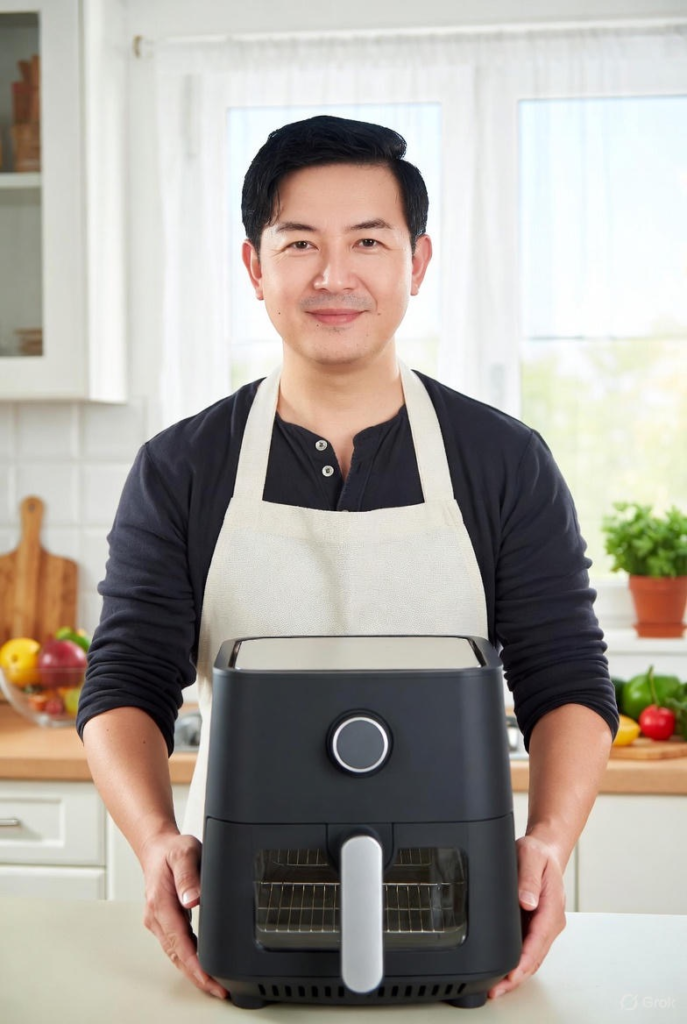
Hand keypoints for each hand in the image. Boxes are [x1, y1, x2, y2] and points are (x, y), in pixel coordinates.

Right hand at [140, 830, 226, 999]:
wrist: (157, 847)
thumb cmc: (172, 849)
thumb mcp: (185, 853)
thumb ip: (188, 875)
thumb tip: (192, 900)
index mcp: (161, 903)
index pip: (179, 942)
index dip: (195, 964)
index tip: (210, 978)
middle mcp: (156, 916)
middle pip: (177, 955)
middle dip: (197, 976)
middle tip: (219, 990)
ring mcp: (158, 921)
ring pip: (175, 954)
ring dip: (193, 971)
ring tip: (215, 984)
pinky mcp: (164, 921)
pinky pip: (176, 946)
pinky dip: (189, 959)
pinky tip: (203, 966)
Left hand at [488, 833, 565, 998]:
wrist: (546, 852)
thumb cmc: (538, 854)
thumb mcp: (530, 856)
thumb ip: (528, 878)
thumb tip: (527, 902)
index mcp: (552, 907)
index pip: (538, 941)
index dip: (524, 960)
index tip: (511, 974)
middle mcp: (551, 921)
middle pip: (536, 956)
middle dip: (517, 976)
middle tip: (497, 989)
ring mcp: (545, 926)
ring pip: (533, 957)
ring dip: (517, 973)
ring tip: (497, 987)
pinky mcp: (537, 926)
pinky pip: (529, 949)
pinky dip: (518, 962)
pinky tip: (504, 971)